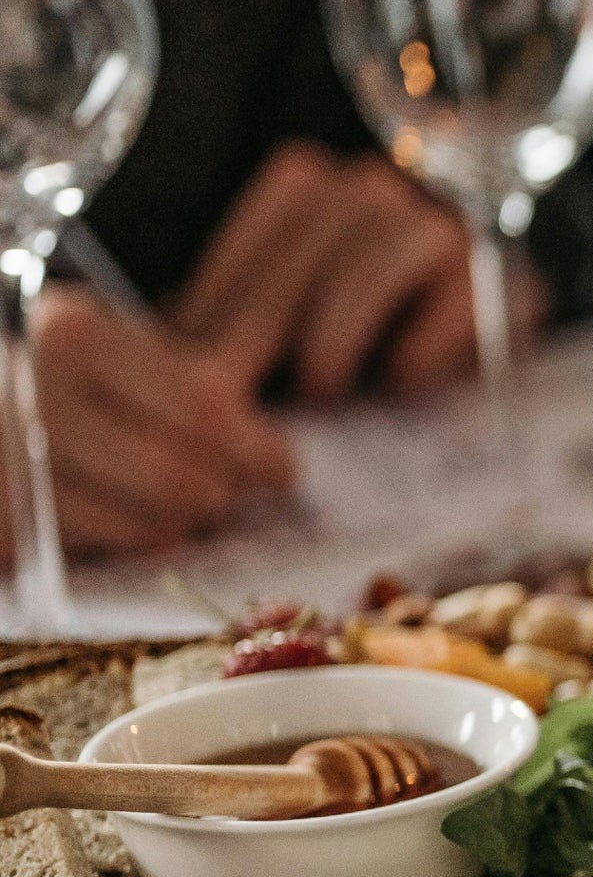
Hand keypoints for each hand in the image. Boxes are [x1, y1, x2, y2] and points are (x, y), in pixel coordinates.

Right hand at [21, 287, 294, 556]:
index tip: (281, 470)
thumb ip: (188, 379)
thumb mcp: (108, 349)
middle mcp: (38, 393)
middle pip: (181, 474)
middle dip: (223, 490)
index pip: (201, 407)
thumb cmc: (49, 375)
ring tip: (192, 504)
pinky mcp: (8, 517)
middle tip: (232, 492)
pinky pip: (113, 542)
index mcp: (75, 335)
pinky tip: (146, 521)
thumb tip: (271, 444)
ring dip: (190, 518)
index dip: (256, 449)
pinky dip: (146, 536)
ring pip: (156, 517)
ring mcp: (13, 459)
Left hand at [173, 141, 544, 402]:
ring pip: (379, 261)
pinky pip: (459, 300)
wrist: (462, 341)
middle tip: (254, 394)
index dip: (225, 303)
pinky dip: (423, 343)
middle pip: (316, 246)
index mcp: (308, 182)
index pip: (259, 234)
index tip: (198, 365)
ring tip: (323, 391)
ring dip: (341, 330)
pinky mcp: (503, 278)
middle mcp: (376, 185)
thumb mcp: (283, 317)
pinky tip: (397, 382)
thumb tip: (169, 352)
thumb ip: (236, 320)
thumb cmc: (354, 338)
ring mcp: (445, 226)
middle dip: (276, 323)